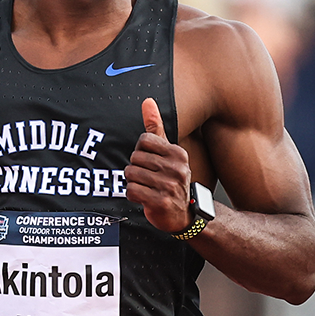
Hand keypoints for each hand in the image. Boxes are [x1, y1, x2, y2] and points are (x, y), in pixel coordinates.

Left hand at [125, 98, 191, 233]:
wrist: (183, 214)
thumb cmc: (171, 180)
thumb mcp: (166, 152)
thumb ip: (156, 126)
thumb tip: (147, 101)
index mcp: (177, 153)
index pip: (144, 140)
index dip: (141, 151)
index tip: (150, 162)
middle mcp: (176, 168)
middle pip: (135, 158)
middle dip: (136, 169)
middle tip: (148, 178)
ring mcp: (170, 185)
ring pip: (131, 174)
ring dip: (133, 182)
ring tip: (146, 187)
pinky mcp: (161, 201)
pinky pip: (131, 191)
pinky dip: (133, 195)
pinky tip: (144, 197)